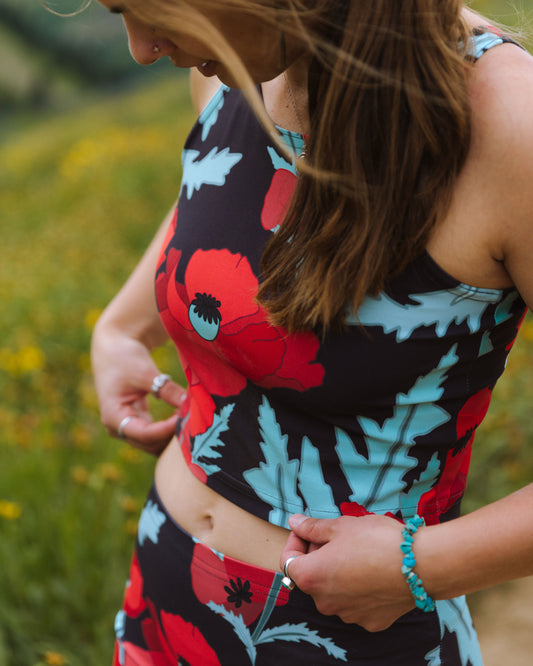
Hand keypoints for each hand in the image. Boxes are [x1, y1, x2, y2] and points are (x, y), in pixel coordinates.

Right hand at [92, 327, 185, 454]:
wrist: (114, 347)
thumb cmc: (125, 357)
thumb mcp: (146, 373)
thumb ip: (166, 390)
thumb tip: (190, 402)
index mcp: (114, 417)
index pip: (146, 434)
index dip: (169, 428)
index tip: (188, 417)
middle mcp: (118, 428)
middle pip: (150, 444)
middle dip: (172, 434)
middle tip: (195, 420)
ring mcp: (126, 427)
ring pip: (154, 443)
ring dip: (172, 434)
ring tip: (191, 418)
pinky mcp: (136, 423)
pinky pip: (155, 434)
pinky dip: (170, 428)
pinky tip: (184, 416)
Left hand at [280, 514, 414, 630]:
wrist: (421, 564)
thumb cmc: (377, 540)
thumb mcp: (341, 526)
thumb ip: (313, 527)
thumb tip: (295, 523)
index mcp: (311, 577)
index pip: (287, 560)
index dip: (296, 541)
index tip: (310, 529)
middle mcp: (324, 602)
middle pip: (311, 576)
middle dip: (319, 555)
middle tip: (339, 536)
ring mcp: (347, 615)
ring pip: (333, 590)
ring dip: (338, 572)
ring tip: (359, 552)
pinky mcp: (370, 621)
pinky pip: (355, 602)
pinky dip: (358, 587)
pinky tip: (374, 570)